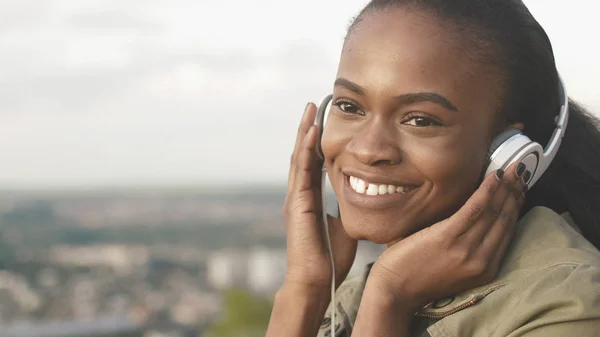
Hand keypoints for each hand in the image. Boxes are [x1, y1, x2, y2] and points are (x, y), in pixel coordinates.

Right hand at [282, 103, 357, 290]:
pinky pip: (302, 171)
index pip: (314, 162)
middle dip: (308, 128)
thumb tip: (365, 197)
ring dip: (305, 131)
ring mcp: (296, 198)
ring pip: (299, 157)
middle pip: (303, 154)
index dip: (318, 141)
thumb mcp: (343, 226)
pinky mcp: (298, 204)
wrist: (316, 281)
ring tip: (311, 108)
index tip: (326, 120)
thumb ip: (347, 209)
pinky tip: (312, 132)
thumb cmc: (330, 259)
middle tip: (315, 104)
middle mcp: (300, 194)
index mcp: (310, 199)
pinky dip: (306, 149)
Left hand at [368, 162, 527, 313]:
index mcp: (485, 270)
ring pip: (492, 212)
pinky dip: (486, 191)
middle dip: (515, 193)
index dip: (516, 207)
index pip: (507, 232)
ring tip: (511, 168)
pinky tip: (493, 176)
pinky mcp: (447, 239)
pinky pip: (473, 209)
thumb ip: (468, 249)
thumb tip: (477, 219)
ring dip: (505, 187)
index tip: (520, 188)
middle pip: (504, 220)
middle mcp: (481, 261)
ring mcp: (465, 251)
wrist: (395, 292)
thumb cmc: (418, 277)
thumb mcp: (453, 268)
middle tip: (521, 171)